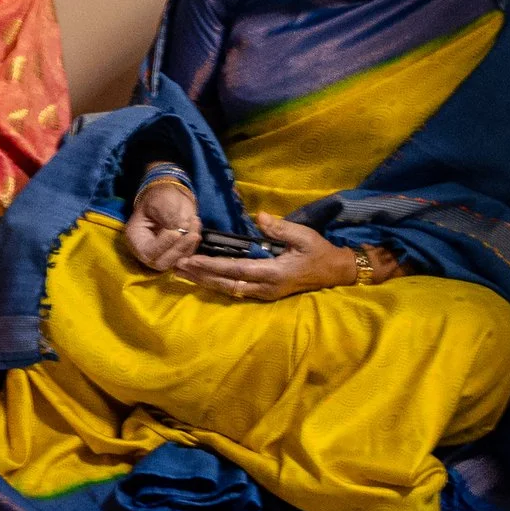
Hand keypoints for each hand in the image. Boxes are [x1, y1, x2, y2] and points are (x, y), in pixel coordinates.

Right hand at [120, 178, 201, 272]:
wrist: (169, 196)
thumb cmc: (159, 198)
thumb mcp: (159, 202)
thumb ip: (167, 215)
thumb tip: (180, 228)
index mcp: (136, 239)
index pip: (148, 251)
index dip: (162, 244)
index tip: (175, 232)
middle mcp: (148, 251)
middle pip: (162, 263)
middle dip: (178, 249)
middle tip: (192, 234)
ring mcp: (163, 253)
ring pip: (177, 260)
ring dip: (189, 244)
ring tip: (194, 221)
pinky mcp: (177, 252)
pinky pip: (187, 254)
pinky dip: (194, 242)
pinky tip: (196, 224)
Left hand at [174, 212, 356, 302]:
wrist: (333, 272)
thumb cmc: (318, 251)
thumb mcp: (303, 236)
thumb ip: (280, 227)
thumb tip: (258, 217)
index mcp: (273, 273)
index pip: (236, 269)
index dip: (212, 265)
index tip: (191, 259)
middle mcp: (265, 288)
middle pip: (226, 283)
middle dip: (200, 276)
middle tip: (176, 266)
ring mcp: (264, 294)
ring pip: (228, 290)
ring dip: (204, 281)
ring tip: (182, 273)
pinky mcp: (263, 294)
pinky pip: (235, 291)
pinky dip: (216, 284)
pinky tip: (201, 279)